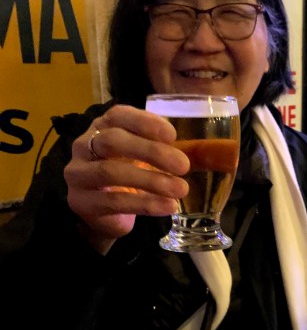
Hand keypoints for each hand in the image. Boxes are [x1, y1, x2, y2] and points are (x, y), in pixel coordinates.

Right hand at [64, 104, 189, 252]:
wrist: (103, 214)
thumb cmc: (128, 177)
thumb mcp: (144, 158)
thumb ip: (164, 150)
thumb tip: (204, 153)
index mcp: (102, 127)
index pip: (118, 115)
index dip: (145, 122)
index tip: (173, 135)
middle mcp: (84, 145)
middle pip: (113, 141)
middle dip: (151, 151)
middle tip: (184, 166)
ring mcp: (79, 174)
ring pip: (111, 172)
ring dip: (151, 181)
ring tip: (180, 189)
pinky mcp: (81, 202)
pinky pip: (113, 201)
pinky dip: (145, 204)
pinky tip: (167, 207)